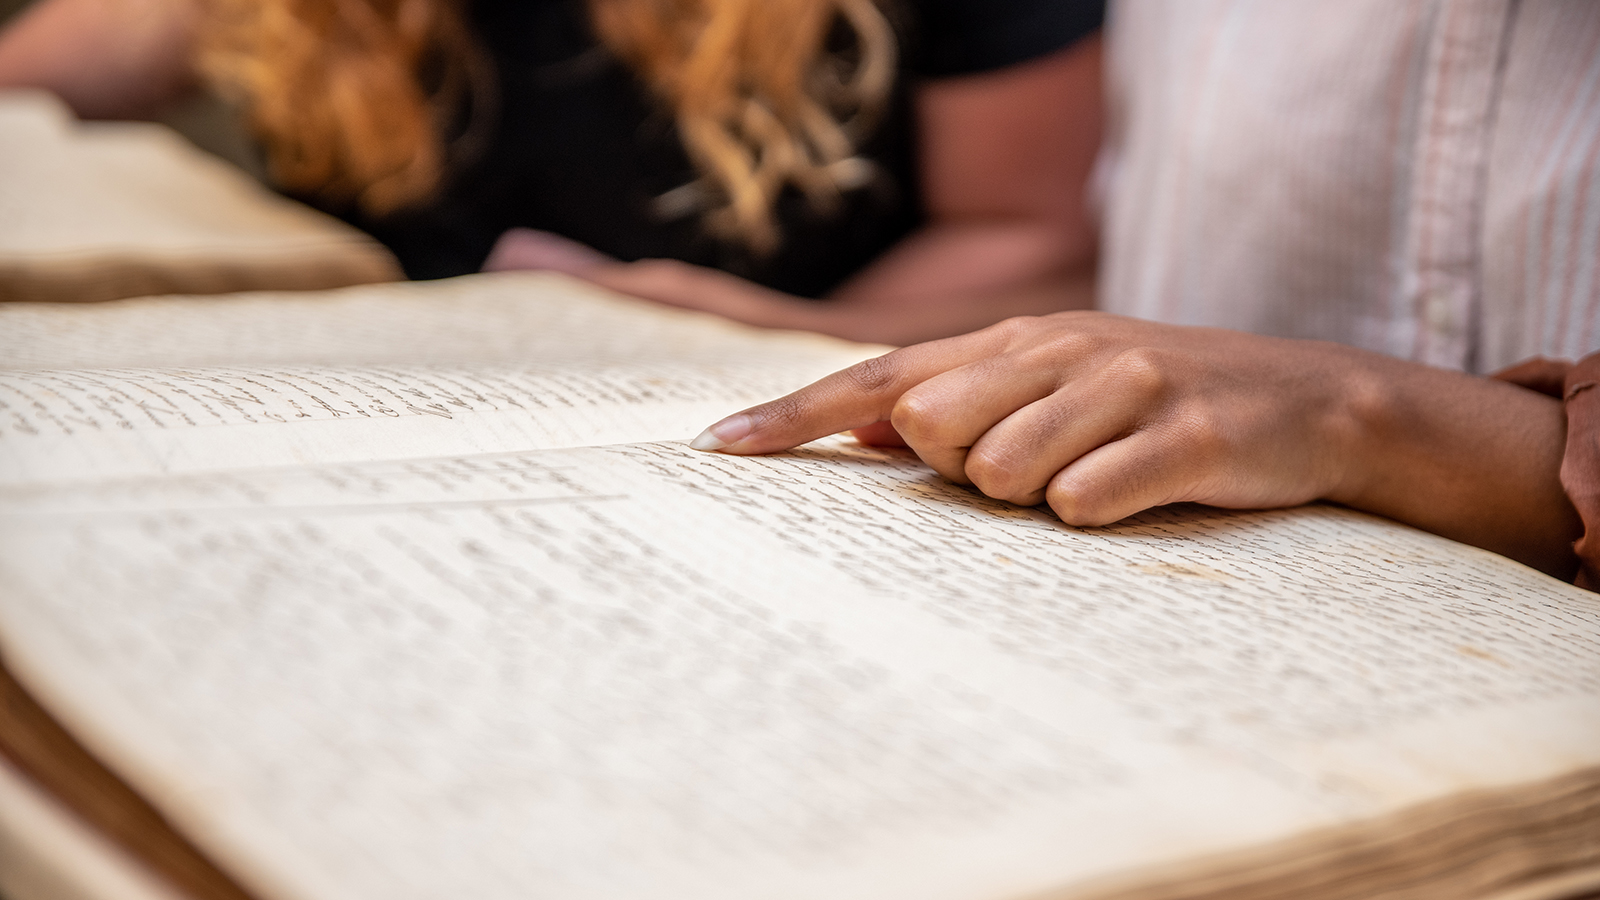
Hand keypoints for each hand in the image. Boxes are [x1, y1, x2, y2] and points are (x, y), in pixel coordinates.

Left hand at [690, 313, 1579, 576]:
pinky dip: (1096, 512)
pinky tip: (1132, 494)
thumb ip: (961, 402)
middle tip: (1029, 469)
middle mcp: (1058, 347)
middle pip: (930, 425)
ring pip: (1004, 471)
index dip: (796, 415)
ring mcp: (1124, 384)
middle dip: (960, 469)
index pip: (880, 374)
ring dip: (1034, 495)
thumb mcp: (1053, 388)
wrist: (1307, 399)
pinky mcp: (1184, 435)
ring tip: (1092, 478)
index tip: (719, 450)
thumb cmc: (1151, 407)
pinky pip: (1088, 499)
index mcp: (1014, 338)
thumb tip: (860, 430)